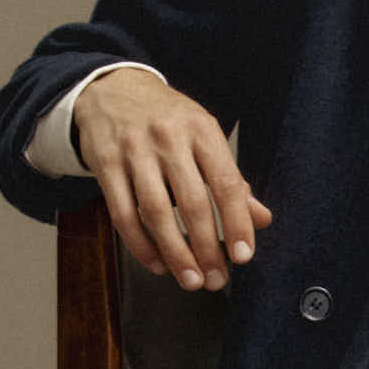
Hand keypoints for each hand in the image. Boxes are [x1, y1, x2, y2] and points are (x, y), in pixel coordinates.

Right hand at [74, 67, 272, 289]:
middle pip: (192, 203)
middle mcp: (169, 137)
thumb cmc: (168, 121)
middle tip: (215, 280)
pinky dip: (140, 244)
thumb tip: (262, 219)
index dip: (237, 223)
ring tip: (190, 280)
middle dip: (206, 248)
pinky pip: (122, 213)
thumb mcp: (204, 137)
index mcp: (202, 130)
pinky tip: (157, 263)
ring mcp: (134, 150)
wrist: (112, 89)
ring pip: (155, 212)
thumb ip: (232, 180)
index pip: (226, 183)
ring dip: (175, 253)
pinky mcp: (105, 163)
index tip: (243, 256)